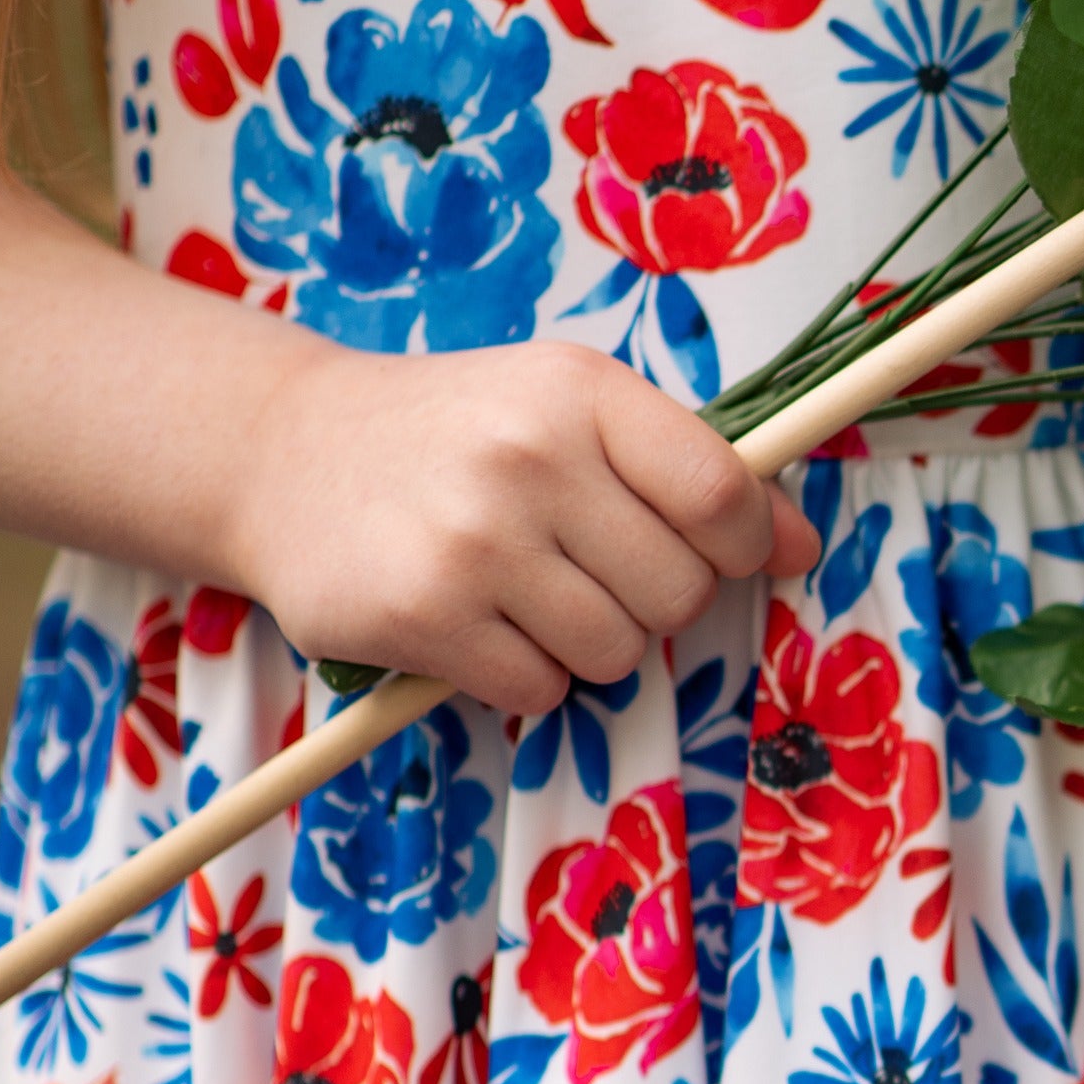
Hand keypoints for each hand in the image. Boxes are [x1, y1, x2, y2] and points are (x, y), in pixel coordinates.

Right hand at [220, 338, 818, 714]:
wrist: (283, 452)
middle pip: (680, 592)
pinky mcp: (420, 615)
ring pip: (616, 653)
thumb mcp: (572, 413)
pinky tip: (474, 621)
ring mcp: (471, 540)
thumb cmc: (461, 435)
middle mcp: (527, 458)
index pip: (725, 494)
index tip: (712, 548)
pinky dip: (522, 675)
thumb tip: (800, 545)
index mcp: (580, 392)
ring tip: (523, 589)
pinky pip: (541, 691)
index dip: (742, 543)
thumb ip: (691, 471)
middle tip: (583, 566)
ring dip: (586, 642)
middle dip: (651, 599)